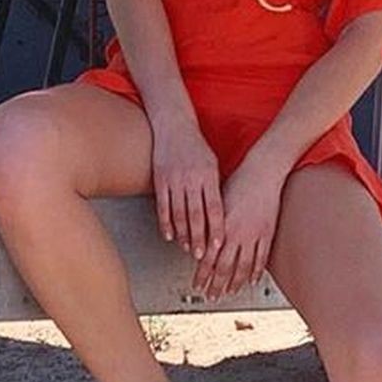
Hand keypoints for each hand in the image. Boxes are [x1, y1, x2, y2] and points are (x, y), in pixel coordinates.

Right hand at [151, 115, 222, 259]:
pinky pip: (163, 205)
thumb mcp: (212, 164)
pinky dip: (165, 223)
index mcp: (209, 175)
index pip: (214, 207)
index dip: (216, 228)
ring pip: (178, 213)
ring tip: (187, 249)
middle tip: (201, 256)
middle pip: (196, 214)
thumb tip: (222, 214)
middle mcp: (192, 178)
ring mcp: (174, 179)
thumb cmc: (197, 147)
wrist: (174, 125)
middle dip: (199, 237)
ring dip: (183, 234)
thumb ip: (215, 187)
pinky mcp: (160, 179)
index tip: (218, 245)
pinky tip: (169, 236)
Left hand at [194, 157, 283, 299]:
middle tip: (210, 296)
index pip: (209, 257)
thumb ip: (210, 223)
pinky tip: (250, 280)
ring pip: (243, 266)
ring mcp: (254, 235)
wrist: (263, 170)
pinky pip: (261, 258)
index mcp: (222, 225)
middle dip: (216, 284)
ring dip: (234, 282)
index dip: (202, 274)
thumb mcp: (218, 201)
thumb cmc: (238, 181)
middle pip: (225, 266)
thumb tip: (200, 240)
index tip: (197, 284)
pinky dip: (255, 271)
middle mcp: (237, 233)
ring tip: (229, 292)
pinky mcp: (268, 233)